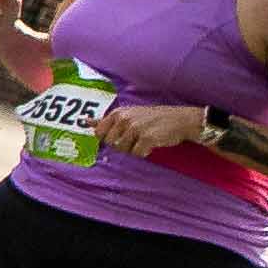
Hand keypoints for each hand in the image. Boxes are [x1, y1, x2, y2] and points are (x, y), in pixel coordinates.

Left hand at [98, 101, 213, 157]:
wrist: (182, 119)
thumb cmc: (155, 118)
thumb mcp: (130, 114)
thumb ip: (109, 120)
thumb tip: (84, 121)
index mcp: (119, 113)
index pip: (99, 132)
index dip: (108, 139)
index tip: (121, 136)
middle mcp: (125, 119)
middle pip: (111, 144)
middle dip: (122, 145)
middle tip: (137, 138)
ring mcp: (135, 128)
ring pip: (123, 150)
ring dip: (134, 149)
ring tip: (146, 139)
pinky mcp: (146, 138)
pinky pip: (137, 154)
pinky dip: (145, 152)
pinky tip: (152, 144)